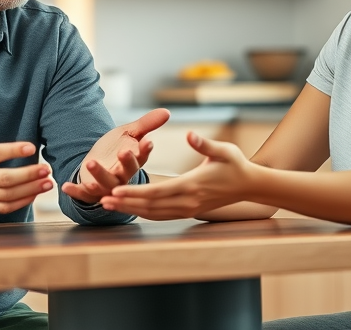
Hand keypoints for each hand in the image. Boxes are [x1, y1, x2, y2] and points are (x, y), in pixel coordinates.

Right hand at [0, 89, 52, 212]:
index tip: (31, 147)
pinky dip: (20, 203)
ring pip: (7, 195)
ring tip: (47, 182)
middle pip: (5, 179)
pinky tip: (34, 195)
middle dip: (28, 174)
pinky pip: (2, 208)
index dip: (13, 151)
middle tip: (46, 169)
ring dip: (29, 190)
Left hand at [60, 108, 169, 204]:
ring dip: (99, 175)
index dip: (144, 150)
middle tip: (123, 151)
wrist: (98, 162)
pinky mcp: (90, 191)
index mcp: (134, 162)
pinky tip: (65, 186)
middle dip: (125, 163)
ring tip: (91, 163)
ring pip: (106, 184)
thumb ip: (146, 124)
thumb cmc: (116, 148)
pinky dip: (75, 191)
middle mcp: (122, 176)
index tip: (147, 142)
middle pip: (126, 172)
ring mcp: (106, 185)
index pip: (142, 157)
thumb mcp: (129, 133)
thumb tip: (166, 111)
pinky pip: (84, 194)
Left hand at [100, 131, 250, 219]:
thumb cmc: (236, 164)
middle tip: (101, 199)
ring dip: (130, 210)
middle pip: (150, 206)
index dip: (134, 193)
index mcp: (192, 185)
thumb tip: (189, 134)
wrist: (249, 185)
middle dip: (124, 203)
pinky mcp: (188, 211)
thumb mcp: (223, 150)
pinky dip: (142, 212)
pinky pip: (160, 215)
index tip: (114, 190)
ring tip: (107, 205)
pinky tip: (128, 208)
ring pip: (153, 213)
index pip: (156, 193)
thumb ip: (204, 144)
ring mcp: (187, 209)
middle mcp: (187, 201)